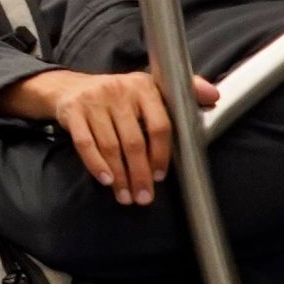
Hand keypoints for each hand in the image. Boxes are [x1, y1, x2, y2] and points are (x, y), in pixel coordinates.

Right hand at [0, 68, 219, 205]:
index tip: (160, 176)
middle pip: (134, 141)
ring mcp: (93, 100)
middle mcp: (118, 90)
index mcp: (143, 86)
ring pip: (110, 146)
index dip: (162, 155)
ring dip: (120, 176)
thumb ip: (185, 90)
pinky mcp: (72, 111)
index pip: (159, 125)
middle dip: (140, 174)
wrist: (70, 87)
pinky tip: (106, 180)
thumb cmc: (119, 96)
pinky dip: (96, 165)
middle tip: (144, 197)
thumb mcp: (150, 89)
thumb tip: (214, 95)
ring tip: (125, 196)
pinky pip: (85, 144)